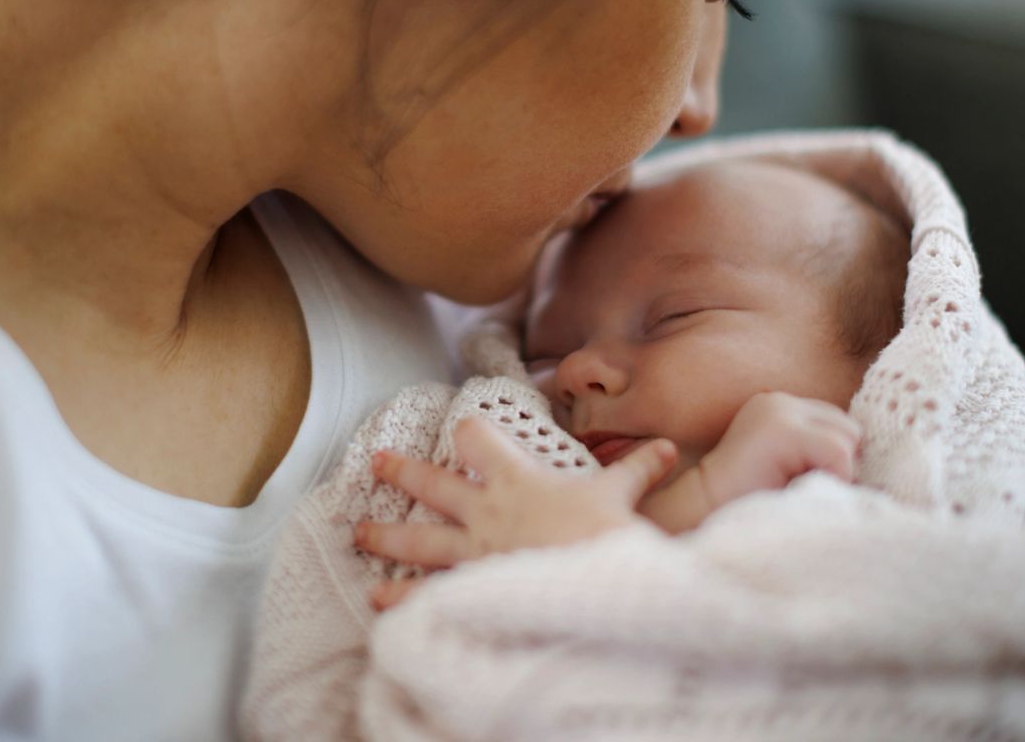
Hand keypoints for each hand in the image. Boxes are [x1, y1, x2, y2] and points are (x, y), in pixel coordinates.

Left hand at [355, 416, 676, 606]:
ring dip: (386, 537)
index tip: (458, 425)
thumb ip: (638, 469)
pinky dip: (401, 598)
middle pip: (433, 484)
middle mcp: (485, 511)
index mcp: (517, 479)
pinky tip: (375, 599)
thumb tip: (667, 445)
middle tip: (375, 462)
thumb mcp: (621, 496)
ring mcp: (473, 551)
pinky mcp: (470, 589)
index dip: (469, 429)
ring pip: (419, 539)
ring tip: (357, 536)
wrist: (596, 579)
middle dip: (402, 472)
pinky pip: (427, 593)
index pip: (479, 439)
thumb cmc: (604, 534)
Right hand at [640, 392, 861, 532]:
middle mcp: (779, 400)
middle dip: (840, 465)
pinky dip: (832, 479)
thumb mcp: (791, 470)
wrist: (701, 516)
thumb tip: (874, 463)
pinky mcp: (782, 428)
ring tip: (798, 489)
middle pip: (850, 429)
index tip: (809, 484)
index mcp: (779, 408)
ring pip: (849, 438)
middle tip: (805, 489)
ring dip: (836, 474)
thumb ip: (819, 454)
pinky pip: (839, 453)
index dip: (836, 462)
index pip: (839, 425)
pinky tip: (797, 490)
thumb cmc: (749, 505)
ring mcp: (778, 409)